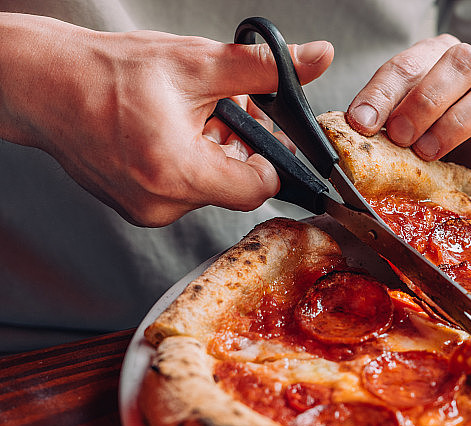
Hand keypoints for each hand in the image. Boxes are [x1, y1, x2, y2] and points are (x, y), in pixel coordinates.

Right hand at [0, 14, 333, 225]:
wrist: (44, 85)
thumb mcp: (197, 62)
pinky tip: (170, 133)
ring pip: (210, 189)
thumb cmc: (108, 72)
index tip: (261, 128)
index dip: (269, 156)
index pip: (260, 188)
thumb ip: (264, 67)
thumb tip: (316, 59)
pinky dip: (188, 164)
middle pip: (236, 186)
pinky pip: (183, 192)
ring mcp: (146, 211)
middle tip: (219, 107)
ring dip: (213, 153)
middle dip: (239, 146)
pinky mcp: (136, 209)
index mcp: (179, 172)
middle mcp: (162, 204)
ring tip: (189, 115)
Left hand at [345, 34, 470, 190]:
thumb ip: (381, 126)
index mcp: (434, 60)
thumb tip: (346, 134)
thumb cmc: (438, 138)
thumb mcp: (404, 129)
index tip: (361, 123)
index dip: (381, 94)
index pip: (406, 66)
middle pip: (455, 64)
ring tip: (430, 152)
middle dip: (421, 102)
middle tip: (398, 137)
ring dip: (458, 120)